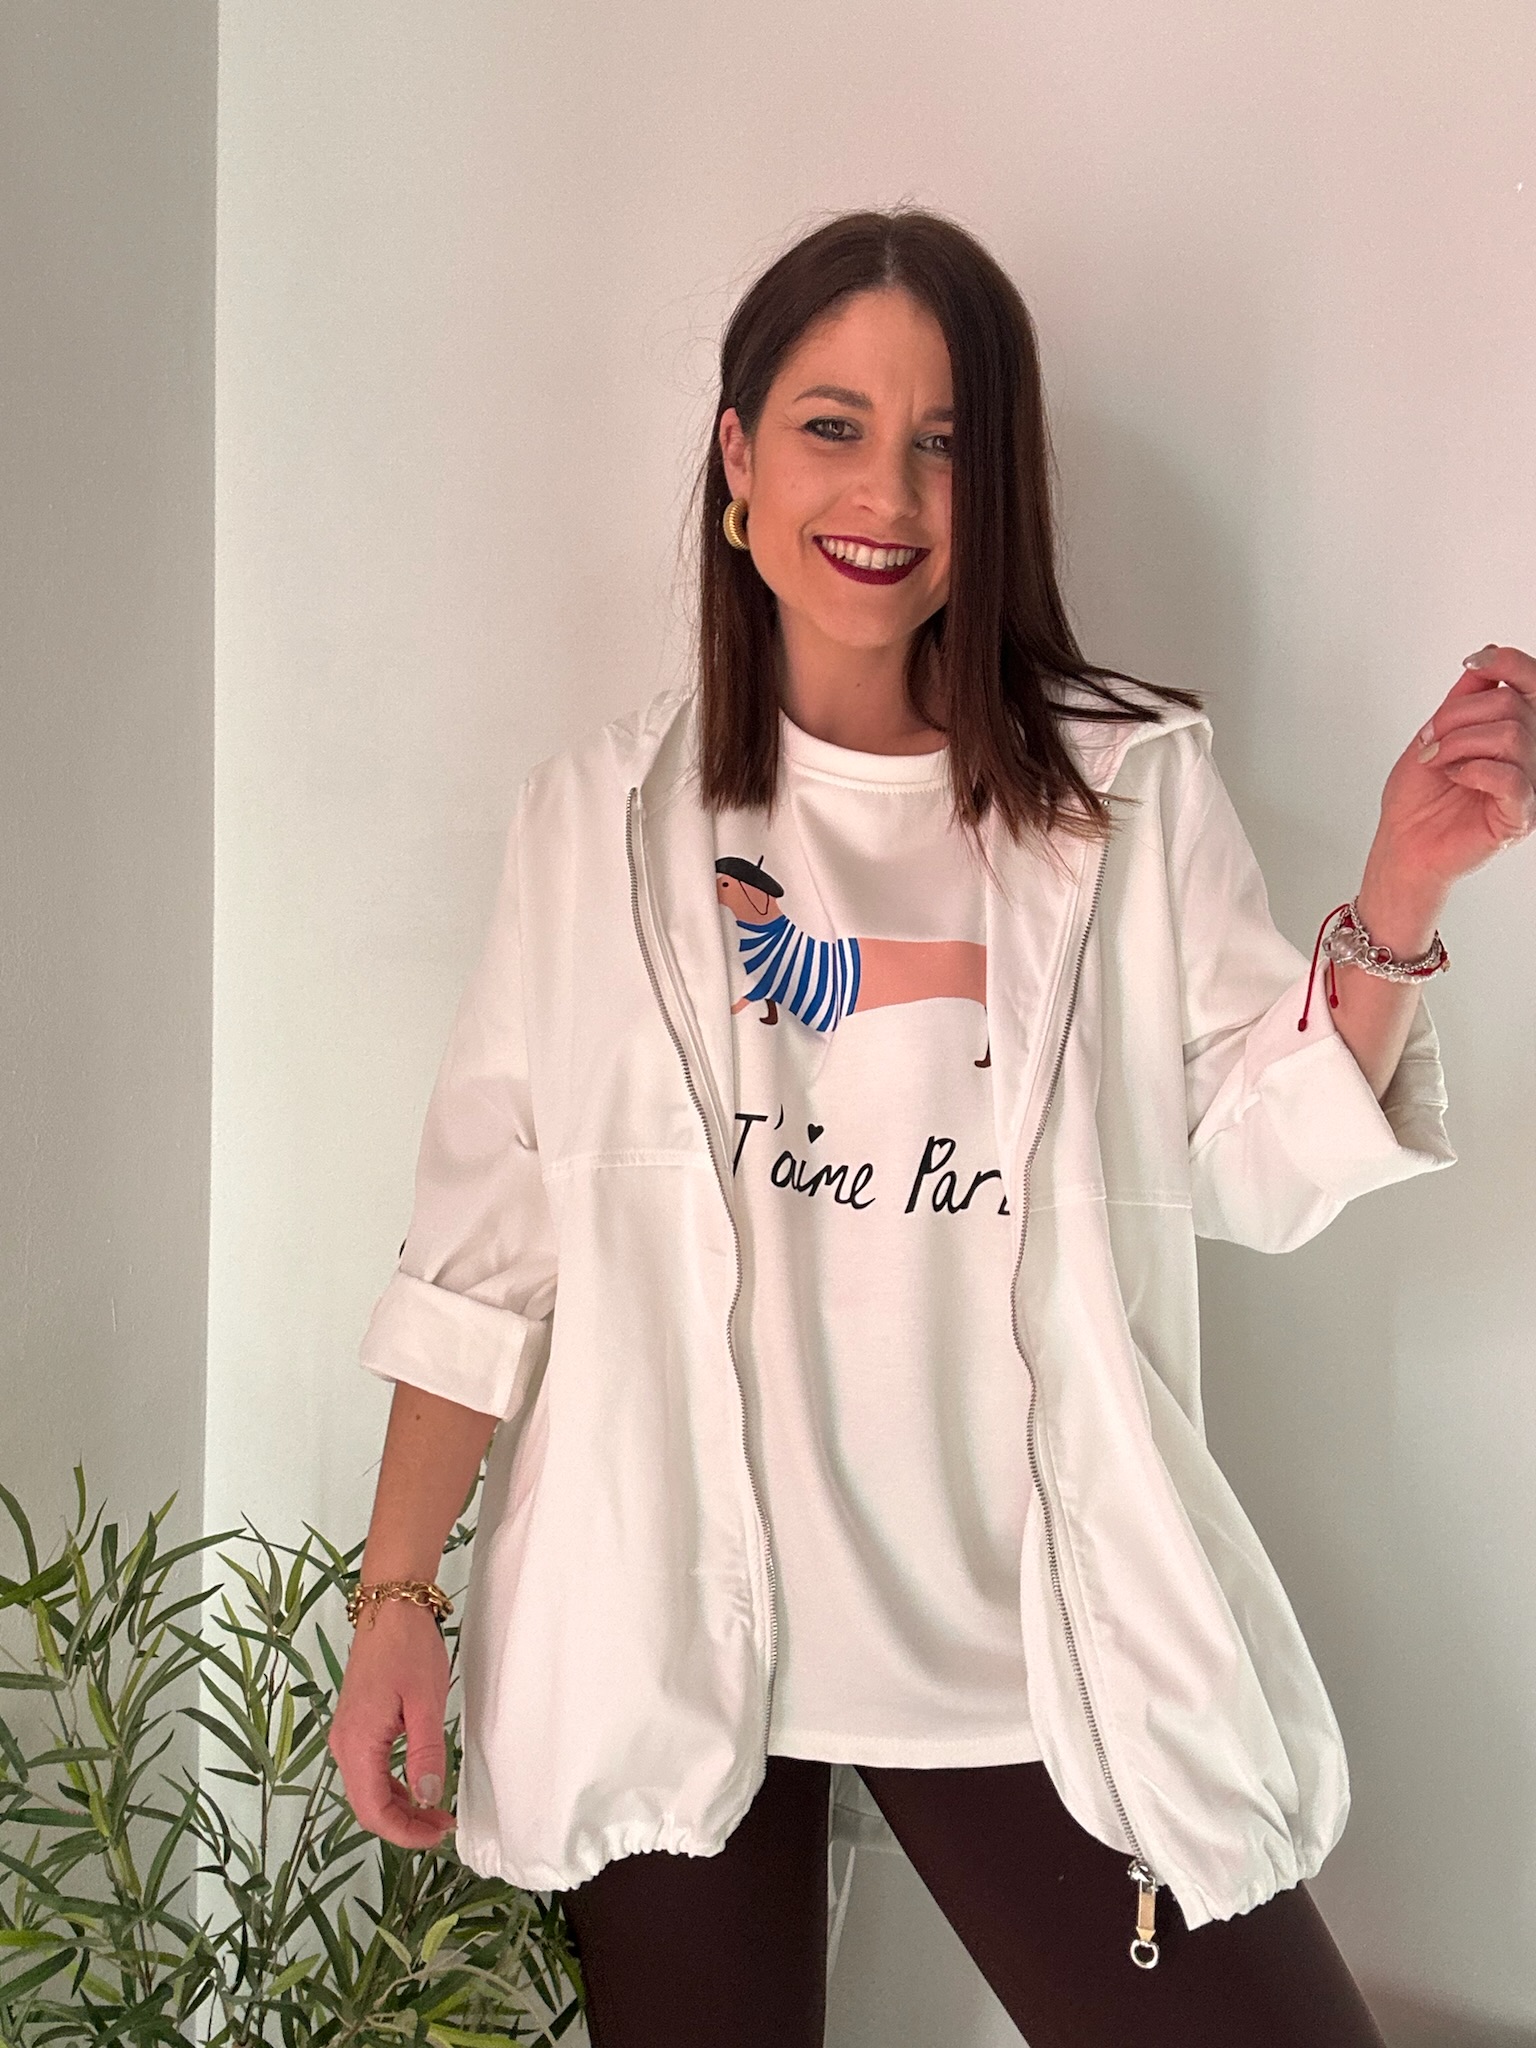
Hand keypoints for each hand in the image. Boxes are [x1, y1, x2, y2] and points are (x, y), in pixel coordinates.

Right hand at [327, 1600, 455, 1847]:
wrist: (390, 1607)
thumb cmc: (408, 1650)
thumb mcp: (426, 1703)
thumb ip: (426, 1754)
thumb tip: (428, 1799)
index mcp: (357, 1744)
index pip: (373, 1811)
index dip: (405, 1833)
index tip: (437, 1835)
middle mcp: (344, 1744)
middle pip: (367, 1806)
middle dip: (405, 1824)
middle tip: (443, 1826)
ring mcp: (348, 1734)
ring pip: (368, 1790)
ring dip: (401, 1807)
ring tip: (437, 1811)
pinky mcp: (357, 1724)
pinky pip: (370, 1769)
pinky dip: (393, 1785)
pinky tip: (418, 1785)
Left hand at [1373, 644, 1535, 905]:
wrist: (1401, 843)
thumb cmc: (1418, 798)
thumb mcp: (1436, 734)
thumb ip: (1464, 697)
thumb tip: (1487, 655)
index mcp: (1515, 732)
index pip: (1532, 684)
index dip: (1508, 663)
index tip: (1473, 661)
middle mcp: (1529, 756)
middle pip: (1512, 704)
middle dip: (1457, 716)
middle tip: (1431, 741)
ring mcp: (1529, 787)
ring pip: (1511, 735)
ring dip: (1459, 743)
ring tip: (1438, 762)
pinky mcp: (1520, 817)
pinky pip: (1513, 779)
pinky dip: (1475, 770)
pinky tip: (1456, 777)